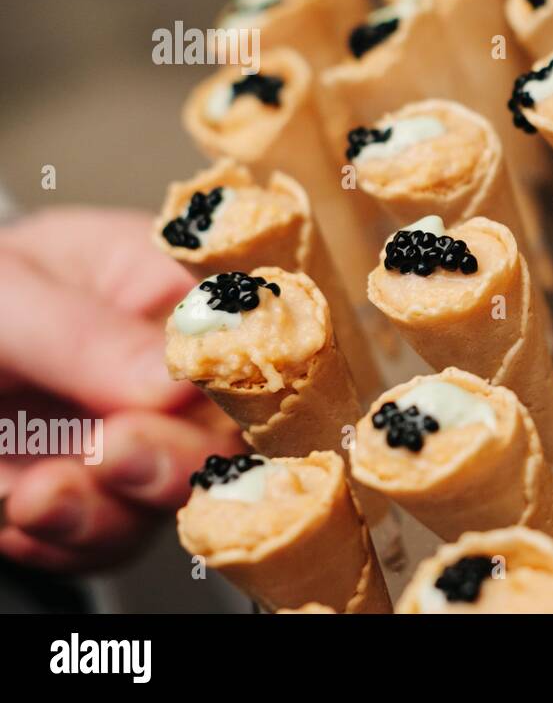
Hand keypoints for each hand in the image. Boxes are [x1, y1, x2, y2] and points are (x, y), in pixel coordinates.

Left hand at [0, 207, 240, 572]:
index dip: (242, 368)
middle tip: (113, 451)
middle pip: (231, 432)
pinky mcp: (103, 499)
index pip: (249, 330)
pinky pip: (111, 542)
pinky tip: (15, 504)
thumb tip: (182, 378)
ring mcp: (144, 440)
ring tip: (34, 495)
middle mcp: (176, 372)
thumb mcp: (9, 296)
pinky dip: (63, 540)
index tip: (192, 388)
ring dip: (106, 512)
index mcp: (172, 289)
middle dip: (173, 459)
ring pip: (172, 500)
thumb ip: (87, 334)